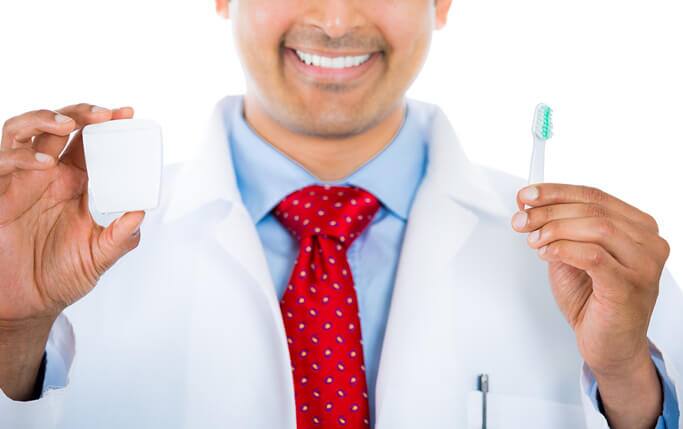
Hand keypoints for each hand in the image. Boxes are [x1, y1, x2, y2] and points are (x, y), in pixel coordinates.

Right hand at [0, 104, 144, 399]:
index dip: (108, 125)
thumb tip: (140, 215)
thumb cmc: (60, 277)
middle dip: (84, 113)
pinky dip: (23, 156)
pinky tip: (46, 163)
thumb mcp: (97, 259)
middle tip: (108, 114)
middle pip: (61, 126)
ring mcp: (21, 181)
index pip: (92, 144)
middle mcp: (48, 176)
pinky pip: (4, 162)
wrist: (24, 304)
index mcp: (75, 185)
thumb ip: (119, 239)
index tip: (128, 113)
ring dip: (47, 119)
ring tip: (72, 124)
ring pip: (25, 131)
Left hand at [511, 183, 669, 427]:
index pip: (595, 196)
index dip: (556, 192)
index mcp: (638, 228)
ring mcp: (643, 266)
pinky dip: (564, 249)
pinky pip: (593, 256)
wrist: (610, 345)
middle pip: (594, 209)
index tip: (526, 194)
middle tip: (522, 219)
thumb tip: (528, 204)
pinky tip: (547, 252)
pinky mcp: (628, 287)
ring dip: (555, 229)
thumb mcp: (572, 256)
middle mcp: (647, 243)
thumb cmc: (595, 302)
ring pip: (596, 227)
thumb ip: (558, 230)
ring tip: (533, 239)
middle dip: (549, 211)